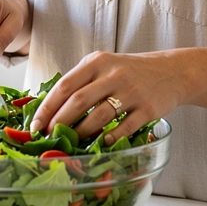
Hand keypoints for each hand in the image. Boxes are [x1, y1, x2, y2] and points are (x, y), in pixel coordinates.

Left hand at [29, 49, 187, 143]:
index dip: (47, 107)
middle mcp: (113, 74)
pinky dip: (109, 138)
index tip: (35, 125)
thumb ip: (81, 81)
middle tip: (49, 137)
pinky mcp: (147, 108)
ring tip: (72, 142)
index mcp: (97, 62)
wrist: (172, 71)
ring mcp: (132, 91)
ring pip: (99, 116)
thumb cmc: (130, 71)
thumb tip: (48, 108)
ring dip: (81, 133)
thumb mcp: (104, 65)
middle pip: (78, 101)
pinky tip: (101, 143)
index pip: (65, 85)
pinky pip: (124, 127)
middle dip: (59, 122)